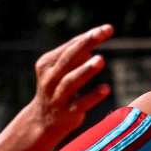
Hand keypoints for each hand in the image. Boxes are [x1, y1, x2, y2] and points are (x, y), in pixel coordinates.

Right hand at [26, 24, 114, 145]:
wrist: (42, 121)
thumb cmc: (57, 89)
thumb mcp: (61, 71)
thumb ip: (75, 57)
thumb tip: (93, 43)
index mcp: (46, 65)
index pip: (69, 47)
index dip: (88, 37)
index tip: (108, 29)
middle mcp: (49, 80)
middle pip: (67, 60)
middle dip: (85, 45)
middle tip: (101, 34)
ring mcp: (57, 98)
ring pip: (70, 82)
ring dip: (85, 70)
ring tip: (100, 60)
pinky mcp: (67, 114)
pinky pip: (81, 104)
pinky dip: (93, 96)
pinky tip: (106, 89)